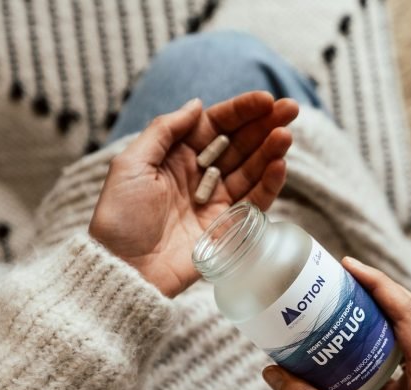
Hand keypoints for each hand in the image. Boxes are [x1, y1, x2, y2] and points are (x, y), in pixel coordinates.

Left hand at [89, 92, 298, 296]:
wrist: (124, 268)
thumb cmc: (120, 217)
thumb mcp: (131, 164)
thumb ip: (164, 130)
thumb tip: (197, 104)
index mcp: (176, 155)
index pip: (215, 125)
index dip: (241, 111)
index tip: (265, 100)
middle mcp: (199, 175)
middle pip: (239, 144)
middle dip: (265, 124)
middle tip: (291, 109)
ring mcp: (215, 201)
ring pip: (251, 169)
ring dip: (270, 150)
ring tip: (285, 136)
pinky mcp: (227, 226)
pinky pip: (254, 201)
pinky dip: (269, 183)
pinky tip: (279, 165)